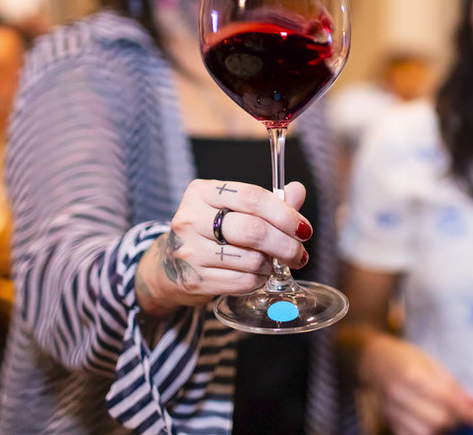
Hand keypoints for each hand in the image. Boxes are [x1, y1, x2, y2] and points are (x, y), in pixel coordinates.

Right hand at [135, 179, 310, 316]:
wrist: (168, 266)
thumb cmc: (209, 232)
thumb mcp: (231, 209)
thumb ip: (267, 202)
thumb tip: (298, 191)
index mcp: (201, 192)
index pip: (252, 197)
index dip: (284, 214)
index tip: (304, 229)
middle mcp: (190, 219)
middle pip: (253, 230)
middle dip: (285, 245)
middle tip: (300, 254)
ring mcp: (189, 251)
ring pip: (251, 259)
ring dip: (271, 264)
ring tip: (272, 263)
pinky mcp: (194, 280)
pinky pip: (242, 281)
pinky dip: (258, 280)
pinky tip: (258, 275)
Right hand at [361, 333, 472, 434]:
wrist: (374, 360)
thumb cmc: (405, 357)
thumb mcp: (431, 363)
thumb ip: (452, 384)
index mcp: (414, 375)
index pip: (446, 400)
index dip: (466, 413)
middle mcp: (401, 395)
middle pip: (437, 420)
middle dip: (456, 422)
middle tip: (464, 419)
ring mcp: (392, 410)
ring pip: (425, 433)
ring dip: (443, 431)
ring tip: (449, 422)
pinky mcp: (388, 421)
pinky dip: (426, 434)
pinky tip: (433, 427)